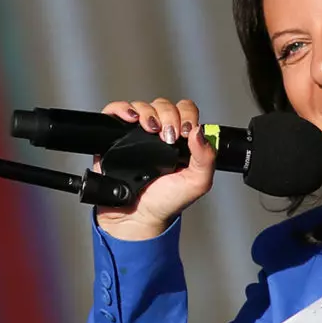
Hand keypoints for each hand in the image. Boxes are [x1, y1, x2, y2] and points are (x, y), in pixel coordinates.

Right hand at [94, 97, 215, 239]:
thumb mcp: (197, 183)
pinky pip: (115, 111)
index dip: (186, 115)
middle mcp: (159, 133)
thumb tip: (200, 131)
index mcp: (181, 140)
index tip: (184, 132)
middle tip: (167, 136)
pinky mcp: (115, 137)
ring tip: (149, 129)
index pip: (186, 111)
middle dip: (167, 116)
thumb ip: (207, 158)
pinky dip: (120, 108)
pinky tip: (129, 118)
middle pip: (164, 105)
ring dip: (147, 113)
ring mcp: (136, 134)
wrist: (136, 217)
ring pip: (142, 106)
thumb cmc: (166, 202)